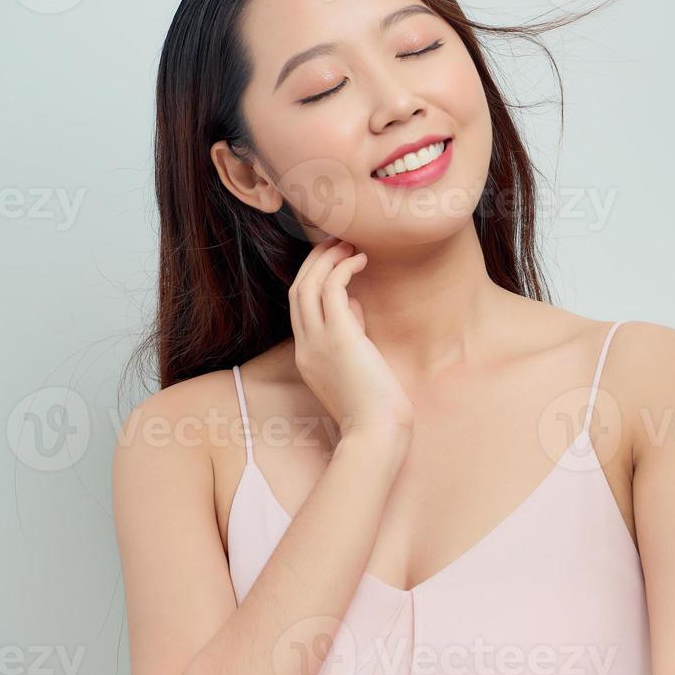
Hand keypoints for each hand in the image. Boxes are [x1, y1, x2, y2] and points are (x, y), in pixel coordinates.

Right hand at [289, 235, 413, 449]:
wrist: (377, 433)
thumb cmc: (376, 406)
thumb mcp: (357, 363)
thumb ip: (351, 332)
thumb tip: (353, 302)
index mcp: (307, 356)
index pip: (299, 307)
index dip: (313, 278)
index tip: (334, 261)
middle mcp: (305, 347)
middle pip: (297, 290)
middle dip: (314, 261)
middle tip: (337, 241)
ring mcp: (317, 343)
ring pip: (306, 286)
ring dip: (325, 259)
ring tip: (348, 243)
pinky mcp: (339, 339)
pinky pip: (330, 290)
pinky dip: (342, 269)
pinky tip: (361, 260)